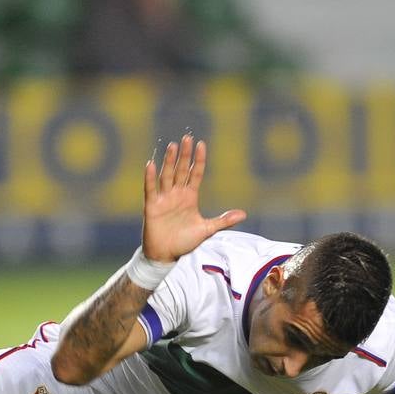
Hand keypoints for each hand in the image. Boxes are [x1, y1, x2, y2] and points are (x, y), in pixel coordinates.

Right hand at [141, 134, 245, 262]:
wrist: (166, 255)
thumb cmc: (184, 242)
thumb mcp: (206, 230)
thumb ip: (223, 220)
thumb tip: (243, 214)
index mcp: (190, 197)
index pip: (195, 173)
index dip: (198, 160)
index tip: (201, 144)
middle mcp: (176, 194)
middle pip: (181, 170)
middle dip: (184, 155)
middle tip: (187, 138)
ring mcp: (164, 199)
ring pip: (167, 176)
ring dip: (169, 161)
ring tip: (172, 146)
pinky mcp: (152, 206)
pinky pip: (151, 189)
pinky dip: (150, 177)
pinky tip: (151, 164)